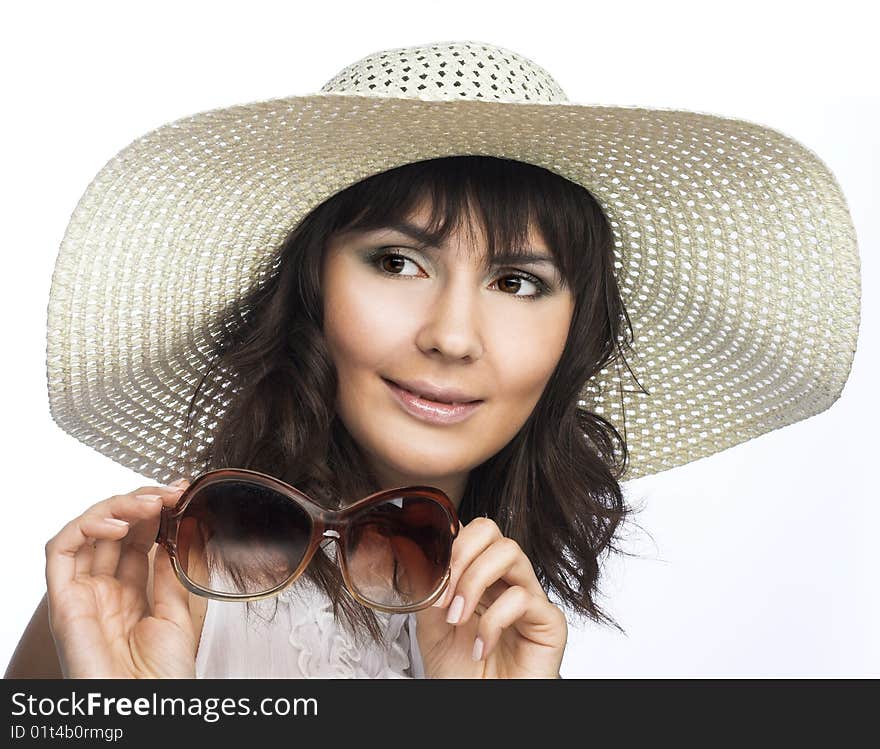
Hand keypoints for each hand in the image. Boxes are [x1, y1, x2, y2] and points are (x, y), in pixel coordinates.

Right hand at [44, 479, 195, 677]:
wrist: (145, 709)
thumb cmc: (162, 677)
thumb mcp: (178, 613)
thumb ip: (173, 572)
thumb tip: (179, 530)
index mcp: (132, 594)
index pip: (138, 538)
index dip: (156, 511)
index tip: (182, 492)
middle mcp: (104, 590)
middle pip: (113, 529)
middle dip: (141, 501)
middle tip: (170, 492)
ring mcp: (82, 593)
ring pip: (86, 530)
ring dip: (118, 506)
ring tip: (151, 503)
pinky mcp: (63, 601)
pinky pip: (60, 551)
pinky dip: (85, 527)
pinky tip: (118, 525)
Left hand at [414, 517, 566, 677]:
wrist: (478, 708)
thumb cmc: (461, 675)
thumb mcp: (430, 626)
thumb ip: (428, 587)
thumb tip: (410, 550)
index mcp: (481, 576)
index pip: (471, 532)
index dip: (449, 543)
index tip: (428, 572)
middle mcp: (506, 581)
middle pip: (491, 530)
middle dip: (460, 556)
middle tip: (443, 594)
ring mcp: (530, 598)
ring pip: (510, 552)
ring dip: (474, 582)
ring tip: (456, 618)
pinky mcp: (549, 622)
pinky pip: (523, 598)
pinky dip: (493, 620)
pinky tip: (481, 645)